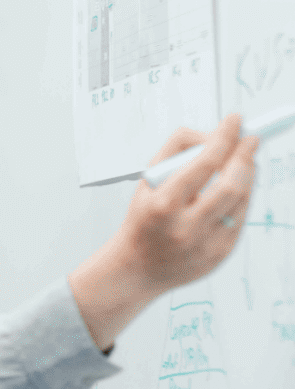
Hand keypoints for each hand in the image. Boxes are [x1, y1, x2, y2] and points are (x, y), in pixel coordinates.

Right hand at [116, 112, 258, 293]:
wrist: (137, 268)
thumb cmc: (144, 219)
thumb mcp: (147, 181)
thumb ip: (177, 150)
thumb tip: (213, 134)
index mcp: (163, 205)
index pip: (204, 164)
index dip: (224, 137)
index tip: (235, 120)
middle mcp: (185, 227)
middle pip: (231, 184)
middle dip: (245, 155)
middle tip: (250, 139)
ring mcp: (206, 244)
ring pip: (241, 199)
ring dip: (248, 174)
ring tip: (242, 161)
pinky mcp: (220, 254)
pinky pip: (241, 217)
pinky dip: (242, 196)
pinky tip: (235, 187)